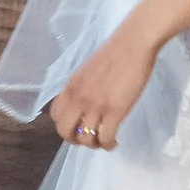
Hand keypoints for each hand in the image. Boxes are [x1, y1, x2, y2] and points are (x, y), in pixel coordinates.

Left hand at [51, 18, 157, 151]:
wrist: (133, 44)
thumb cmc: (115, 53)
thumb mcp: (87, 71)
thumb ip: (81, 88)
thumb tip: (83, 102)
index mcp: (71, 87)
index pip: (55, 116)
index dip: (64, 125)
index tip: (76, 126)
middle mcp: (79, 98)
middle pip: (65, 132)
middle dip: (75, 140)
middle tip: (88, 138)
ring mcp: (96, 106)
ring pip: (86, 139)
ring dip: (94, 144)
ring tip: (104, 139)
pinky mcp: (114, 111)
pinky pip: (105, 138)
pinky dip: (109, 145)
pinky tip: (115, 142)